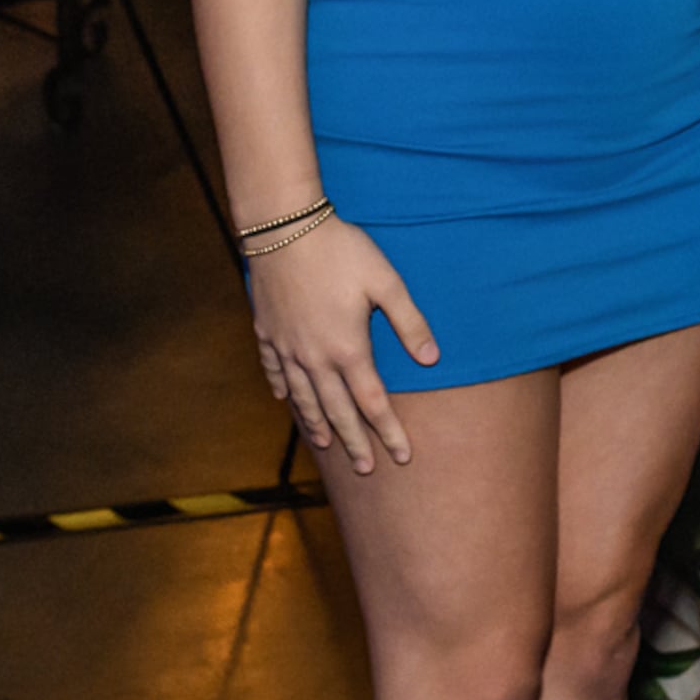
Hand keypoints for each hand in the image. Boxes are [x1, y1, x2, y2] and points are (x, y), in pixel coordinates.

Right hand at [249, 219, 436, 474]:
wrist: (285, 229)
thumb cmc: (342, 251)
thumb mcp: (386, 283)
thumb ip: (410, 324)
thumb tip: (432, 360)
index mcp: (348, 349)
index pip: (372, 404)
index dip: (389, 432)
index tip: (402, 457)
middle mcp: (314, 358)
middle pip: (336, 411)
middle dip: (354, 443)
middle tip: (365, 470)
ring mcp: (287, 348)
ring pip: (302, 398)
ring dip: (316, 424)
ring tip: (327, 446)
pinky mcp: (267, 333)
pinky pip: (274, 371)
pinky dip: (281, 390)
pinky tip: (284, 400)